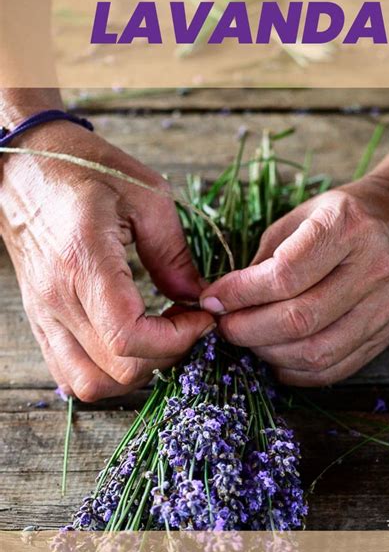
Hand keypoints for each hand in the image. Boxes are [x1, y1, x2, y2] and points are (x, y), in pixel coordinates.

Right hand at [0, 121, 214, 400]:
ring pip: (91, 384)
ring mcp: (43, 314)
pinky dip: (105, 373)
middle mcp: (57, 298)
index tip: (200, 315)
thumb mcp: (146, 195)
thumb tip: (196, 297)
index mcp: (83, 261)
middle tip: (187, 322)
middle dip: (167, 355)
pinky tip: (129, 346)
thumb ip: (173, 252)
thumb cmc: (85, 169)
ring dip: (137, 372)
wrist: (24, 167)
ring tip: (159, 337)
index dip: (178, 339)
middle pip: (118, 370)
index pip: (129, 337)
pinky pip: (70, 373)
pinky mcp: (40, 320)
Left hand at [200, 113, 388, 385]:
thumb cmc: (342, 216)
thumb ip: (264, 258)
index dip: (241, 294)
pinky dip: (297, 371)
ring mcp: (384, 306)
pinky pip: (335, 368)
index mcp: (347, 227)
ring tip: (248, 340)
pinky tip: (276, 357)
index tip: (214, 299)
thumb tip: (224, 300)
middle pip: (300, 318)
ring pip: (317, 351)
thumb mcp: (299, 217)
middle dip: (249, 330)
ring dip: (270, 354)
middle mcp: (373, 268)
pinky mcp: (385, 333)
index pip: (285, 275)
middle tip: (225, 326)